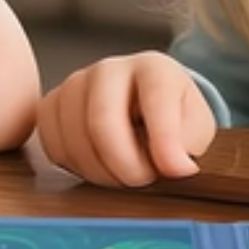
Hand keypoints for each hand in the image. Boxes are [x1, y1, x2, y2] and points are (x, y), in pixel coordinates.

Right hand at [35, 51, 216, 187]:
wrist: (144, 110)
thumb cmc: (172, 118)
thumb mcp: (196, 128)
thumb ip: (188, 144)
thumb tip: (174, 166)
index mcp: (153, 68)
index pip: (155, 101)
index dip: (164, 144)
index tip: (176, 172)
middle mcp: (110, 69)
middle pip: (102, 121)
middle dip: (124, 165)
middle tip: (142, 180)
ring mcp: (75, 84)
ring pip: (74, 138)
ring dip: (100, 172)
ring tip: (123, 174)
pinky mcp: (51, 105)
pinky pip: (52, 145)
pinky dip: (74, 167)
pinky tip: (97, 165)